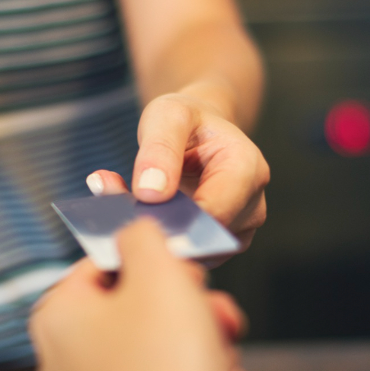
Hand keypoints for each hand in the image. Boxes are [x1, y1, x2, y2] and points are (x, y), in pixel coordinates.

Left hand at [29, 219, 255, 370]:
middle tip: (207, 308)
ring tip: (218, 347)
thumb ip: (141, 234)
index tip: (182, 268)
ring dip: (200, 338)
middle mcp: (64, 360)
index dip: (151, 259)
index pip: (100, 263)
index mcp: (56, 319)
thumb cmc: (169, 368)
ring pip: (158, 342)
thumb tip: (134, 230)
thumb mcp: (158, 271)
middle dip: (183, 303)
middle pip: (133, 303)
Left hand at [86, 92, 268, 247]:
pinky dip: (161, 243)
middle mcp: (251, 205)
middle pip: (206, 237)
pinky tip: (138, 220)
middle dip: (162, 229)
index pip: (214, 212)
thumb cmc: (187, 121)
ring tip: (124, 210)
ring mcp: (239, 229)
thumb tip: (151, 194)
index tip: (136, 219)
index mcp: (247, 168)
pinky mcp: (220, 244)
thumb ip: (159, 149)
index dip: (175, 222)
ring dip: (158, 238)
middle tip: (118, 214)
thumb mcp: (168, 115)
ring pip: (196, 252)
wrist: (199, 133)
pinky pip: (190, 254)